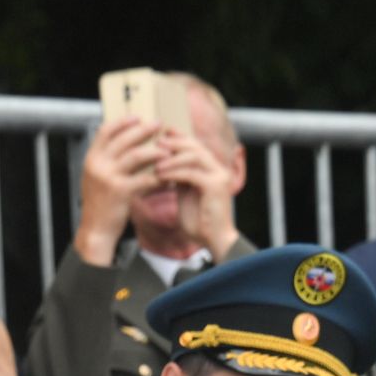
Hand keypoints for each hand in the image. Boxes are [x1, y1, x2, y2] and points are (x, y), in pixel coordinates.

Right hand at [73, 115, 166, 265]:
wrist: (96, 230)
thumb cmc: (100, 204)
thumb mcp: (96, 178)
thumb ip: (107, 161)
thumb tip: (127, 142)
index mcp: (91, 159)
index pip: (105, 131)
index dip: (122, 122)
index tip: (138, 117)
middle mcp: (98, 165)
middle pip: (125, 138)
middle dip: (144, 130)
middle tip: (159, 125)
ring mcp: (109, 177)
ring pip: (138, 155)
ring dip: (156, 151)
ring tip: (167, 150)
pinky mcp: (121, 192)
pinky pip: (145, 178)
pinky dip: (159, 177)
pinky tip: (168, 178)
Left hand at [154, 127, 238, 257]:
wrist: (214, 241)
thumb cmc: (200, 222)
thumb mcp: (186, 195)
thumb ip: (180, 179)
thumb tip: (165, 165)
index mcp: (212, 170)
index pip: (196, 146)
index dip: (180, 137)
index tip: (162, 134)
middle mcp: (218, 169)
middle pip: (196, 146)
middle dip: (175, 142)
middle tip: (157, 143)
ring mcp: (219, 176)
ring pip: (194, 156)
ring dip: (172, 158)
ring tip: (156, 163)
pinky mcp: (216, 187)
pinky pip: (192, 173)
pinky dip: (175, 172)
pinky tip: (161, 175)